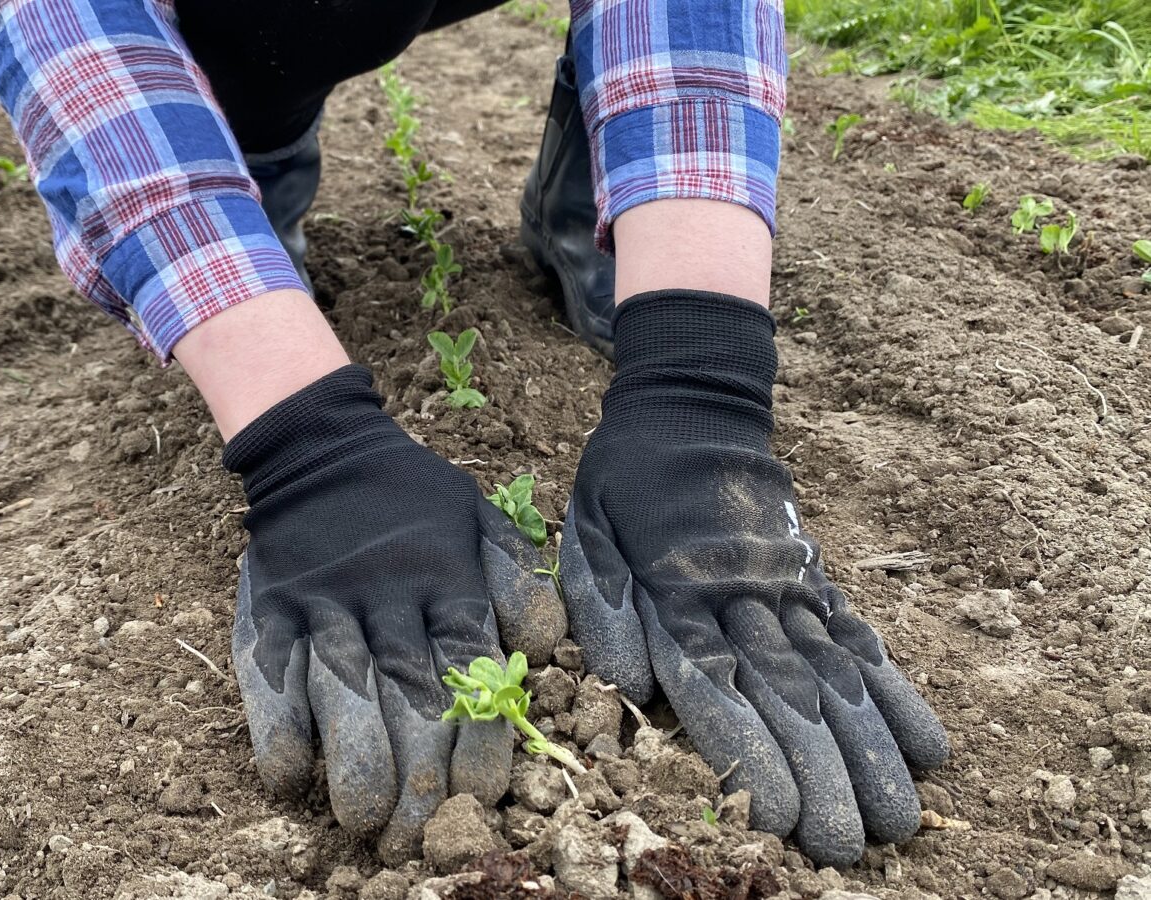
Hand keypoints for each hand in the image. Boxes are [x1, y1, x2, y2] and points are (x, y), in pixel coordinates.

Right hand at [226, 365, 564, 862]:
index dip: (476, 735)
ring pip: (342, 687)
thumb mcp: (478, 520)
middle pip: (406, 691)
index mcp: (445, 578)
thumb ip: (518, 579)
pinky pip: (269, 671)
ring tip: (363, 820)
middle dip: (417, 770)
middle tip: (419, 835)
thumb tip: (547, 646)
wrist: (319, 448)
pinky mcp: (269, 608)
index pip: (467, 665)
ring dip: (353, 758)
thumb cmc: (412, 500)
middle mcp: (386, 595)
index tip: (480, 795)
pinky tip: (289, 775)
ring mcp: (324, 603)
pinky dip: (277, 724)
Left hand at [560, 292, 948, 866]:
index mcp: (676, 593)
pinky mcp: (815, 579)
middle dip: (821, 774)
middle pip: (787, 695)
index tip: (778, 815)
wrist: (688, 411)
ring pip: (834, 675)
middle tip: (850, 845)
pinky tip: (927, 745)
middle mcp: (743, 597)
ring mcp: (788, 589)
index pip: (716, 684)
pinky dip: (895, 692)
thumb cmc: (622, 486)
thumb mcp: (586, 534)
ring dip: (869, 751)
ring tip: (900, 818)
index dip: (750, 751)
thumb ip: (604, 606)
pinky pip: (860, 638)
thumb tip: (629, 683)